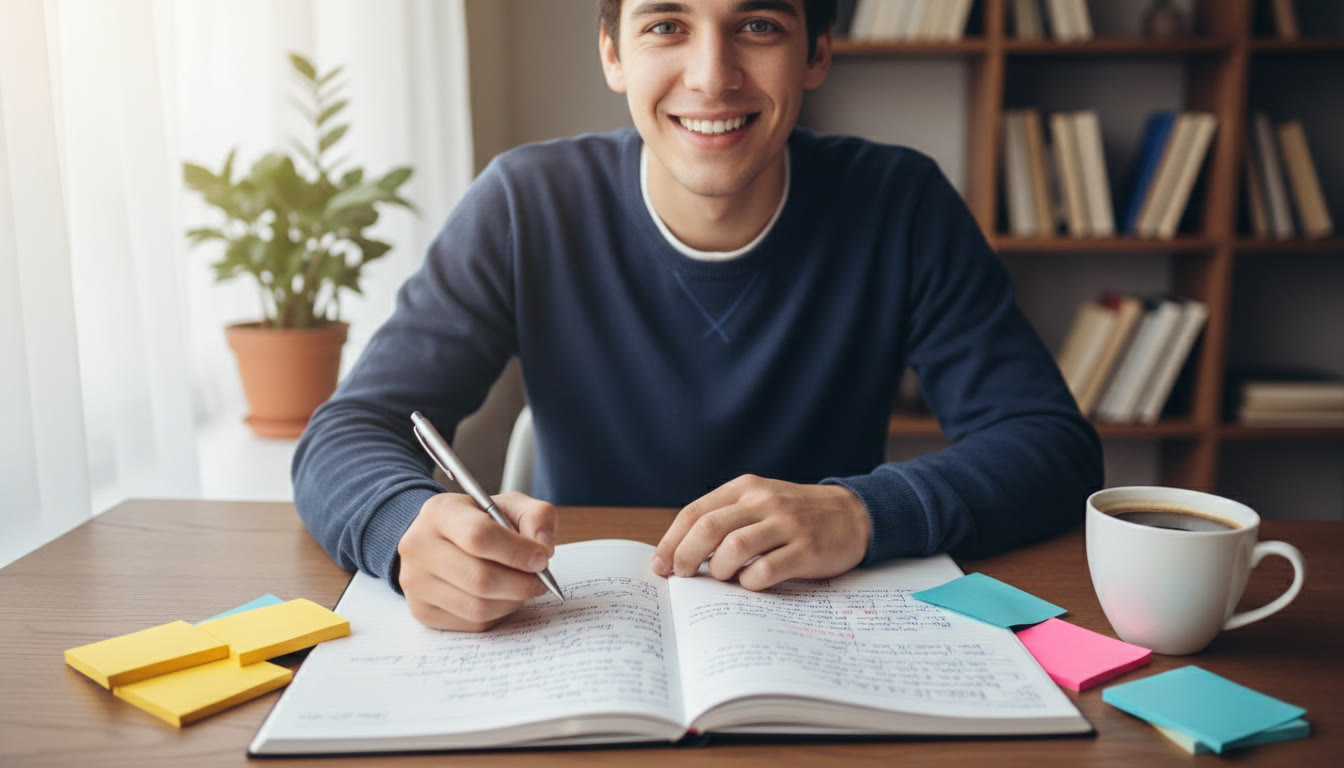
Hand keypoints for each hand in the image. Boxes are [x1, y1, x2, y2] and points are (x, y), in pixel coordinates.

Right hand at [397, 491, 556, 631]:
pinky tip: (502, 597)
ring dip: (512, 601)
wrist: (440, 538)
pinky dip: (497, 614)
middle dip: (521, 584)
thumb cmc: (479, 521)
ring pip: (477, 607)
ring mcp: (415, 582)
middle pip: (479, 578)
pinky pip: (472, 623)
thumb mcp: (510, 505)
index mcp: (440, 512)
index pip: (479, 536)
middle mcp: (419, 546)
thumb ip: (536, 517)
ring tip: (522, 587)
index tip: (542, 558)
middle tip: (540, 580)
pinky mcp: (421, 610)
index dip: (517, 552)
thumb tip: (543, 550)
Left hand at [650, 475, 870, 590]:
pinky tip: (751, 583)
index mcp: (745, 488)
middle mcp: (764, 501)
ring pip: (734, 547)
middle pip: (709, 528)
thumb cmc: (797, 515)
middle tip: (681, 576)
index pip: (695, 512)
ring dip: (719, 569)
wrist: (853, 514)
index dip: (672, 541)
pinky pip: (766, 569)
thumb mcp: (761, 502)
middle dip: (686, 556)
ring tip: (723, 578)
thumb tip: (683, 553)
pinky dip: (750, 582)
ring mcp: (786, 525)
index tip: (660, 565)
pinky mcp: (807, 549)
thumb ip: (727, 519)